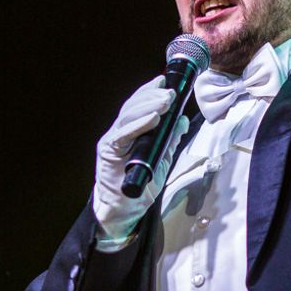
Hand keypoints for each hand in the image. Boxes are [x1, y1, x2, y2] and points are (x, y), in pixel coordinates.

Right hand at [92, 76, 186, 242]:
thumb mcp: (162, 159)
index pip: (139, 105)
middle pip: (134, 106)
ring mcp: (112, 141)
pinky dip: (139, 125)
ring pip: (129, 116)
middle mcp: (119, 132)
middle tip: (171, 92)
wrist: (124, 210)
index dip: (150, 90)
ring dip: (149, 106)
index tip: (165, 80)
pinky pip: (124, 134)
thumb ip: (170, 139)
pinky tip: (153, 118)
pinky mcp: (108, 152)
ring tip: (166, 100)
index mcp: (130, 132)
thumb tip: (182, 121)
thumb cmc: (140, 186)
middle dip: (153, 96)